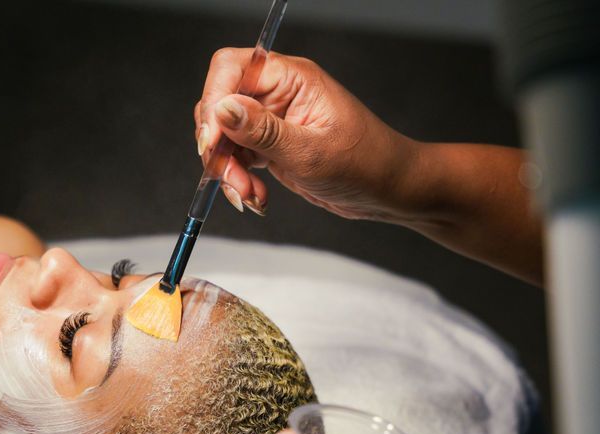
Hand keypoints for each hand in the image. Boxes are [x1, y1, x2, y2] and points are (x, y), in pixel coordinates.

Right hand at [195, 49, 419, 221]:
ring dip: (228, 170)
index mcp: (291, 78)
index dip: (214, 102)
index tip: (212, 142)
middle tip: (230, 179)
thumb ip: (263, 132)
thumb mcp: (311, 152)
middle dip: (218, 146)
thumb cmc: (365, 163)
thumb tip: (222, 109)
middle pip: (221, 105)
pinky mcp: (271, 146)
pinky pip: (238, 158)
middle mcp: (278, 94)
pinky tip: (256, 197)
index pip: (231, 69)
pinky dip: (239, 181)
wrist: (388, 190)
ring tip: (248, 195)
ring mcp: (273, 121)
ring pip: (225, 137)